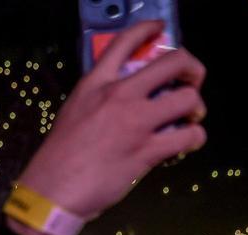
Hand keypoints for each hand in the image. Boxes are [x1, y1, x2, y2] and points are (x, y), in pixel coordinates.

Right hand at [13, 21, 205, 223]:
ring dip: (196, 108)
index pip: (124, 41)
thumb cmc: (58, 158)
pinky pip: (188, 137)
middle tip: (191, 82)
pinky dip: (194, 139)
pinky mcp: (146, 151)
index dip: (148, 29)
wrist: (51, 193)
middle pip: (173, 63)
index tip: (160, 30)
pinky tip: (185, 144)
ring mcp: (135, 123)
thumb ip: (101, 99)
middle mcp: (118, 96)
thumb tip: (130, 98)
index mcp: (95, 84)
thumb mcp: (74, 113)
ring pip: (188, 99)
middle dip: (192, 69)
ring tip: (189, 119)